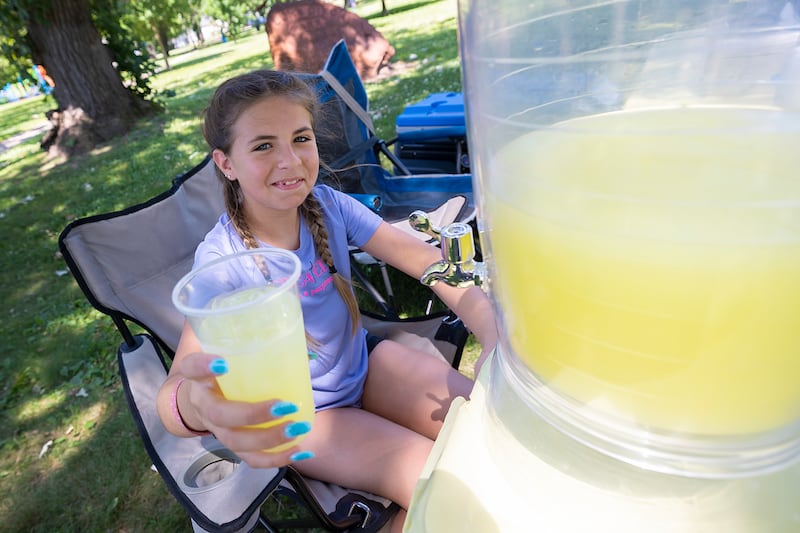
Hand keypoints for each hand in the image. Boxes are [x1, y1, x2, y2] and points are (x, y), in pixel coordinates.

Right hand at [173, 351, 314, 467]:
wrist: (204, 398)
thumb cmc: (224, 371)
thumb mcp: (230, 354)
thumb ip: (255, 345)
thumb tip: (307, 352)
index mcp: (199, 377)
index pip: (192, 368)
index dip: (203, 367)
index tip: (223, 363)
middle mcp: (204, 404)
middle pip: (220, 415)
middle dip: (253, 414)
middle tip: (285, 406)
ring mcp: (217, 429)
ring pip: (236, 442)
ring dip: (269, 439)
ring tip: (298, 429)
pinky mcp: (232, 445)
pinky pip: (250, 458)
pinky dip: (276, 459)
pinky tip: (301, 450)